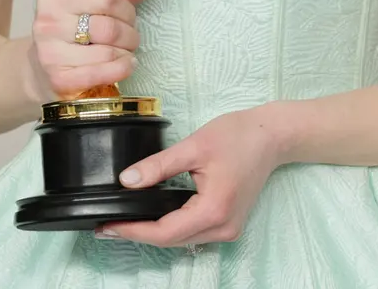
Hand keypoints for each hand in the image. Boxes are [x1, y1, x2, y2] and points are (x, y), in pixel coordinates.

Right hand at [24, 0, 159, 100]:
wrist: (43, 70)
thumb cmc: (74, 33)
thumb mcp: (95, 7)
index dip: (127, 9)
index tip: (128, 18)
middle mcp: (47, 24)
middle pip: (109, 28)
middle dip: (130, 35)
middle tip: (130, 39)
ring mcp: (50, 53)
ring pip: (108, 53)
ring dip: (126, 54)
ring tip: (125, 53)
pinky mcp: (59, 78)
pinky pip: (101, 73)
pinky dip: (120, 69)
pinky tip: (125, 66)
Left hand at [97, 106, 288, 246]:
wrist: (272, 136)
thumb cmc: (238, 136)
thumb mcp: (193, 146)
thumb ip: (158, 166)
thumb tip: (127, 181)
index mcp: (214, 210)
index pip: (164, 232)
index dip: (132, 232)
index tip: (106, 227)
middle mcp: (223, 227)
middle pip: (171, 241)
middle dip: (138, 235)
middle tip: (105, 227)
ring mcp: (228, 228)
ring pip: (182, 240)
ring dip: (153, 234)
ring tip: (123, 223)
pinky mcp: (228, 223)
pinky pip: (193, 232)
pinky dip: (170, 228)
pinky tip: (151, 218)